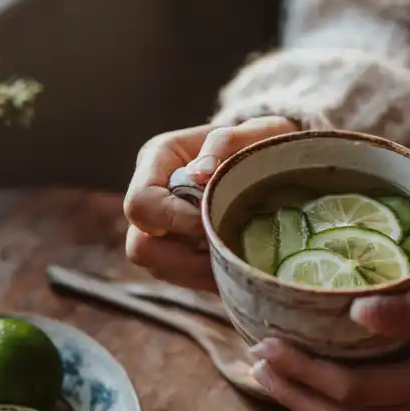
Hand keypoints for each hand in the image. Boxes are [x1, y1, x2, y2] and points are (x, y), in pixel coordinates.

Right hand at [123, 116, 298, 290]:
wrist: (269, 159)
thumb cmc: (258, 141)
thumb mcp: (254, 131)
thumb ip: (226, 141)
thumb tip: (200, 172)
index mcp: (157, 160)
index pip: (141, 204)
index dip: (172, 219)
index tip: (208, 219)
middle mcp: (151, 197)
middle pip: (140, 247)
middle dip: (184, 256)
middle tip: (223, 243)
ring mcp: (161, 229)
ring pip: (161, 269)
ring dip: (199, 270)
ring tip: (234, 254)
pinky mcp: (179, 253)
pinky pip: (185, 279)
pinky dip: (210, 276)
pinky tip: (236, 262)